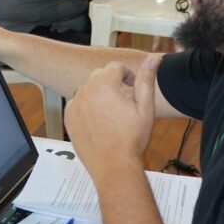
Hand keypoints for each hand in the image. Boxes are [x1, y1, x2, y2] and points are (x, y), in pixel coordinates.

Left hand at [64, 56, 160, 180]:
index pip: (116, 67)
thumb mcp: (145, 107)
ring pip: (88, 88)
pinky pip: (77, 103)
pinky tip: (99, 122)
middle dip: (112, 83)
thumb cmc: (132, 138)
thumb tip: (154, 57)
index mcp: (104, 85)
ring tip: (112, 114)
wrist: (114, 166)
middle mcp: (85, 91)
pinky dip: (87, 107)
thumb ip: (147, 79)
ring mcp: (74, 104)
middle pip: (100, 75)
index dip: (127, 76)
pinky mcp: (69, 117)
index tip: (132, 90)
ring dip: (99, 94)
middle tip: (124, 103)